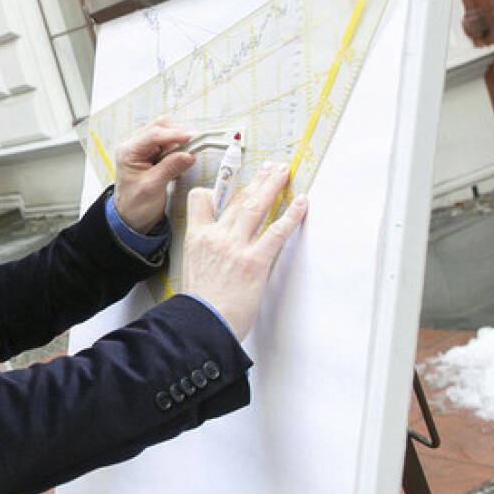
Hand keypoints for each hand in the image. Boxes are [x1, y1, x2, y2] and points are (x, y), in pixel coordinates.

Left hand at [112, 116, 197, 232]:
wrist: (131, 217)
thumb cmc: (135, 205)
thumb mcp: (152, 187)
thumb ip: (170, 168)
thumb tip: (188, 154)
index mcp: (128, 151)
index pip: (153, 134)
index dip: (174, 134)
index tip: (193, 137)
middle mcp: (135, 146)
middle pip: (160, 128)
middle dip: (178, 136)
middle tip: (193, 149)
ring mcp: (144, 150)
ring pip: (167, 135)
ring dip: (179, 144)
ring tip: (184, 160)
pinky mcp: (153, 155)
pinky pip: (170, 145)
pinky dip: (178, 150)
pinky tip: (179, 164)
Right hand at [182, 162, 308, 338]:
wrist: (200, 324)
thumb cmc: (198, 305)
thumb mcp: (192, 268)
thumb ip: (206, 251)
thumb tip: (220, 249)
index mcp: (196, 237)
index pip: (202, 200)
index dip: (218, 190)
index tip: (230, 186)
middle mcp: (215, 236)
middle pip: (237, 198)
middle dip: (256, 180)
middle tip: (269, 169)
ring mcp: (235, 247)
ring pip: (256, 206)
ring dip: (272, 186)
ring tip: (283, 173)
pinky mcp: (255, 261)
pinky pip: (276, 231)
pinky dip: (291, 215)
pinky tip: (301, 203)